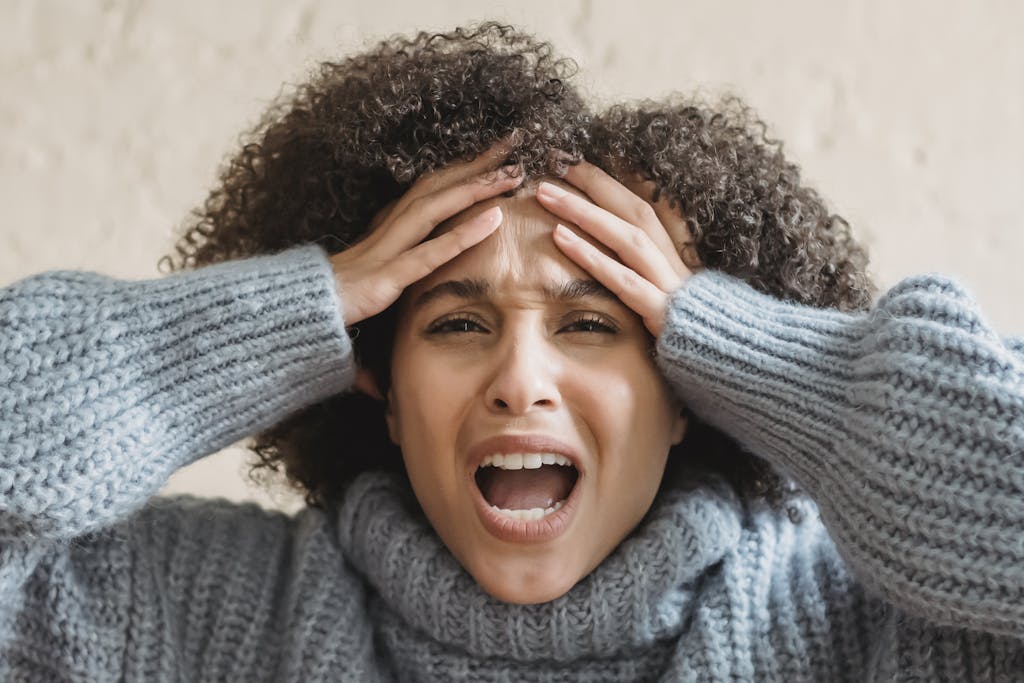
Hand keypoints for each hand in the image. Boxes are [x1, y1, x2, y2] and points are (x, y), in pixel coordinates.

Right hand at [330, 136, 523, 326]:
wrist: (293, 316)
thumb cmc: (330, 303)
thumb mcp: (371, 285)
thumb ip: (397, 274)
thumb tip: (406, 312)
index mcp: (386, 229)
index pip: (430, 189)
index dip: (462, 168)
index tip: (495, 153)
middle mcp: (388, 230)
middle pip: (437, 186)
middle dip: (475, 163)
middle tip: (513, 143)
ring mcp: (386, 251)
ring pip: (436, 208)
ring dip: (476, 188)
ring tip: (512, 174)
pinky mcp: (386, 279)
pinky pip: (430, 253)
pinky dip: (463, 233)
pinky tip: (494, 218)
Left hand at [535, 160, 695, 337]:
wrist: (739, 367)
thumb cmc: (696, 334)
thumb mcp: (674, 297)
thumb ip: (649, 274)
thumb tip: (621, 250)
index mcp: (678, 254)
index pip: (643, 205)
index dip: (610, 181)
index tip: (575, 162)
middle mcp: (675, 261)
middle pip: (633, 209)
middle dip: (594, 182)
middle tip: (555, 162)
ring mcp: (670, 285)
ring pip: (626, 236)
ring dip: (583, 211)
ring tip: (546, 194)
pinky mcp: (663, 313)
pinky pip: (623, 280)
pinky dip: (592, 256)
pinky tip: (560, 237)